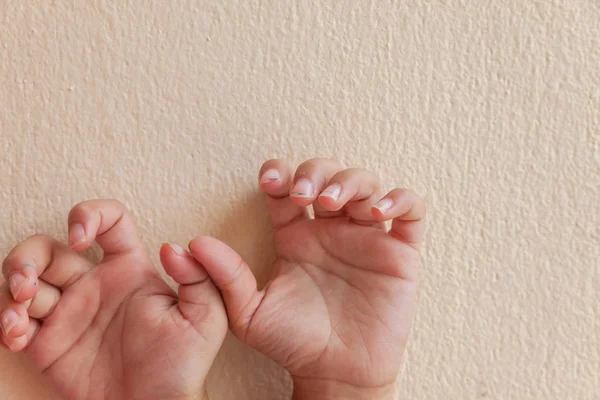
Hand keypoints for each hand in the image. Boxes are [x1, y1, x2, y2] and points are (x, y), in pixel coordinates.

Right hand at [0, 200, 226, 399]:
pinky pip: (15, 321)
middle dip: (28, 257)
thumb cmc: (182, 365)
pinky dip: (6, 322)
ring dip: (11, 287)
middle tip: (29, 284)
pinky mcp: (47, 343)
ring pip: (25, 280)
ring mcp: (68, 312)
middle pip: (49, 248)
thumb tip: (172, 247)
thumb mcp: (205, 318)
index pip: (110, 221)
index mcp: (129, 270)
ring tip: (20, 315)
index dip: (90, 214)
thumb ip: (199, 278)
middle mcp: (94, 284)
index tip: (81, 238)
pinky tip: (17, 336)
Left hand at [187, 159, 425, 399]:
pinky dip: (399, 200)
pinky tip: (379, 212)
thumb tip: (192, 243)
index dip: (279, 172)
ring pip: (366, 184)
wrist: (335, 372)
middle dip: (315, 172)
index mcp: (295, 235)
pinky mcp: (399, 252)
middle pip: (327, 174)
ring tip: (333, 203)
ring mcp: (366, 237)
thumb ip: (225, 275)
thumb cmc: (293, 342)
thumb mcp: (249, 312)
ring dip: (350, 181)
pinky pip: (410, 211)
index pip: (287, 185)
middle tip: (303, 193)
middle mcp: (330, 229)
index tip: (270, 181)